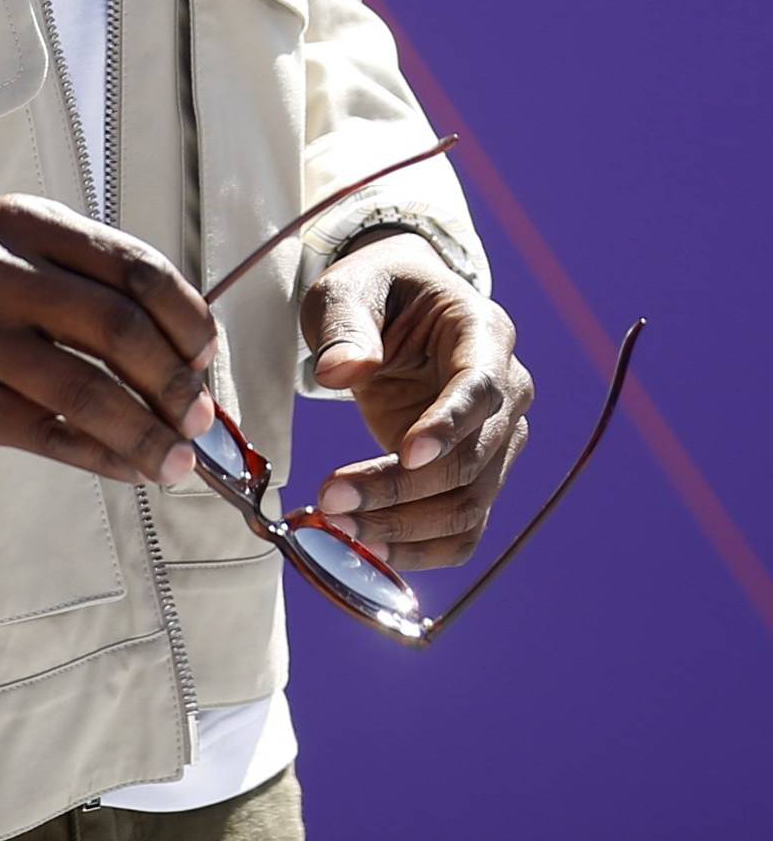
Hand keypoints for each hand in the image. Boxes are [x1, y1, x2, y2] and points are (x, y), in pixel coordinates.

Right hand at [0, 195, 217, 486]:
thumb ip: (73, 279)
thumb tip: (174, 347)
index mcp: (20, 223)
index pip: (131, 266)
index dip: (186, 317)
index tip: (208, 355)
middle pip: (117, 328)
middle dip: (175, 382)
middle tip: (201, 418)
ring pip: (84, 390)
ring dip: (145, 434)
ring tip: (176, 463)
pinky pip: (42, 433)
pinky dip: (98, 457)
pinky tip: (127, 471)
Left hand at [300, 232, 533, 568]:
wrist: (395, 312)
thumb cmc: (374, 293)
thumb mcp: (346, 290)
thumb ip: (344, 326)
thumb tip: (339, 371)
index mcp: (484, 332)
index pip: (480, 387)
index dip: (448, 425)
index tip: (406, 454)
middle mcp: (506, 391)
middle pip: (471, 459)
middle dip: (402, 487)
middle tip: (333, 497)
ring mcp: (497, 440)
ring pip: (468, 505)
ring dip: (404, 527)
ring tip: (340, 525)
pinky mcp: (474, 477)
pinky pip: (461, 530)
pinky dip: (420, 550)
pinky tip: (370, 549)